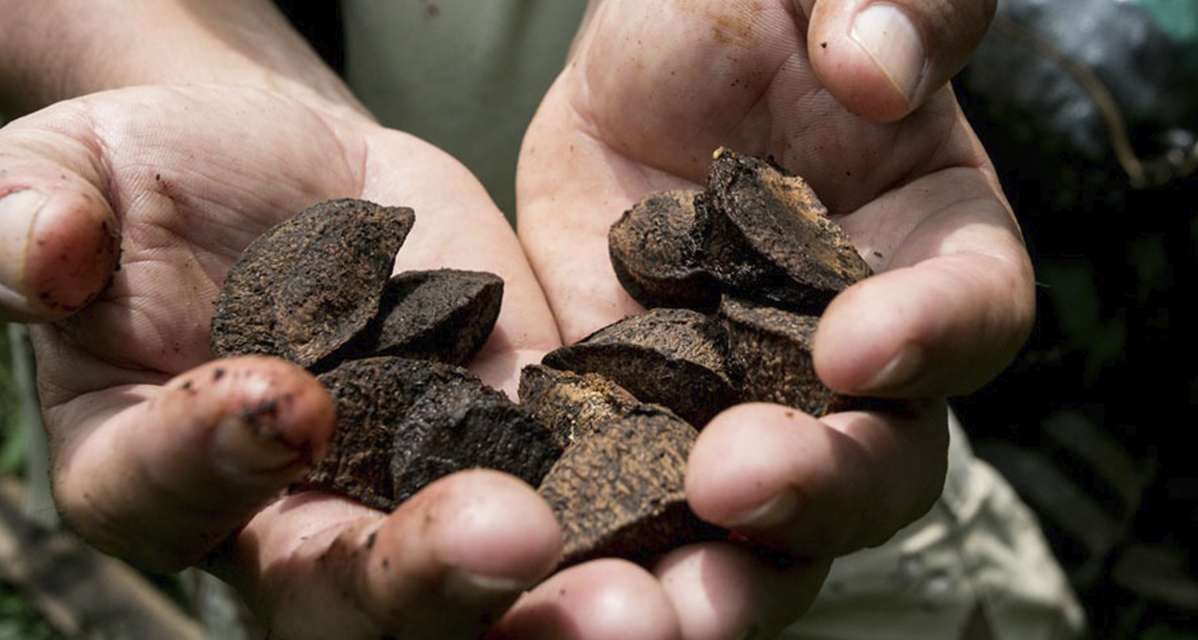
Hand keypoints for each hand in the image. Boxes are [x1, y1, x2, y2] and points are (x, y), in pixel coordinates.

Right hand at [0, 84, 646, 639]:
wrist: (294, 175)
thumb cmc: (161, 177)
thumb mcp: (75, 172)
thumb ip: (30, 213)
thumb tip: (35, 257)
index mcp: (156, 472)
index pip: (167, 497)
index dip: (213, 460)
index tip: (282, 397)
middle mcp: (292, 523)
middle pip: (348, 596)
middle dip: (429, 583)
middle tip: (513, 551)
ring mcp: (419, 498)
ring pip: (482, 593)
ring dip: (559, 609)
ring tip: (646, 603)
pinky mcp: (528, 450)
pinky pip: (585, 508)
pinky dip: (645, 529)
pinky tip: (715, 518)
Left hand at [517, 0, 1029, 635]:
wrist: (645, 72)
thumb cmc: (755, 12)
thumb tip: (881, 68)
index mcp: (936, 253)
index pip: (970, 314)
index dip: (930, 338)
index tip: (857, 343)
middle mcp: (858, 360)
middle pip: (877, 464)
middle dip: (816, 489)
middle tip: (735, 484)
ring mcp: (748, 405)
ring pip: (759, 525)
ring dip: (716, 574)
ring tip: (648, 609)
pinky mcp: (644, 421)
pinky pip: (633, 498)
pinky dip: (602, 543)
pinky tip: (546, 560)